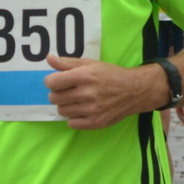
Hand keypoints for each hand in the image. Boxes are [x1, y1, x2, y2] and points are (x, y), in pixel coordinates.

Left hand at [45, 56, 160, 128]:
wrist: (134, 91)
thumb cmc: (110, 75)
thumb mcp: (90, 64)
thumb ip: (68, 63)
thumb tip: (49, 58)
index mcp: (84, 76)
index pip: (52, 82)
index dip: (51, 81)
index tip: (57, 81)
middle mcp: (87, 93)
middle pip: (54, 98)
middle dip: (58, 94)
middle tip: (68, 91)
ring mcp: (91, 110)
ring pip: (62, 111)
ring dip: (66, 106)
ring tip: (77, 100)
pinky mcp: (95, 122)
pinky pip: (71, 124)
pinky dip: (74, 118)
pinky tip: (83, 111)